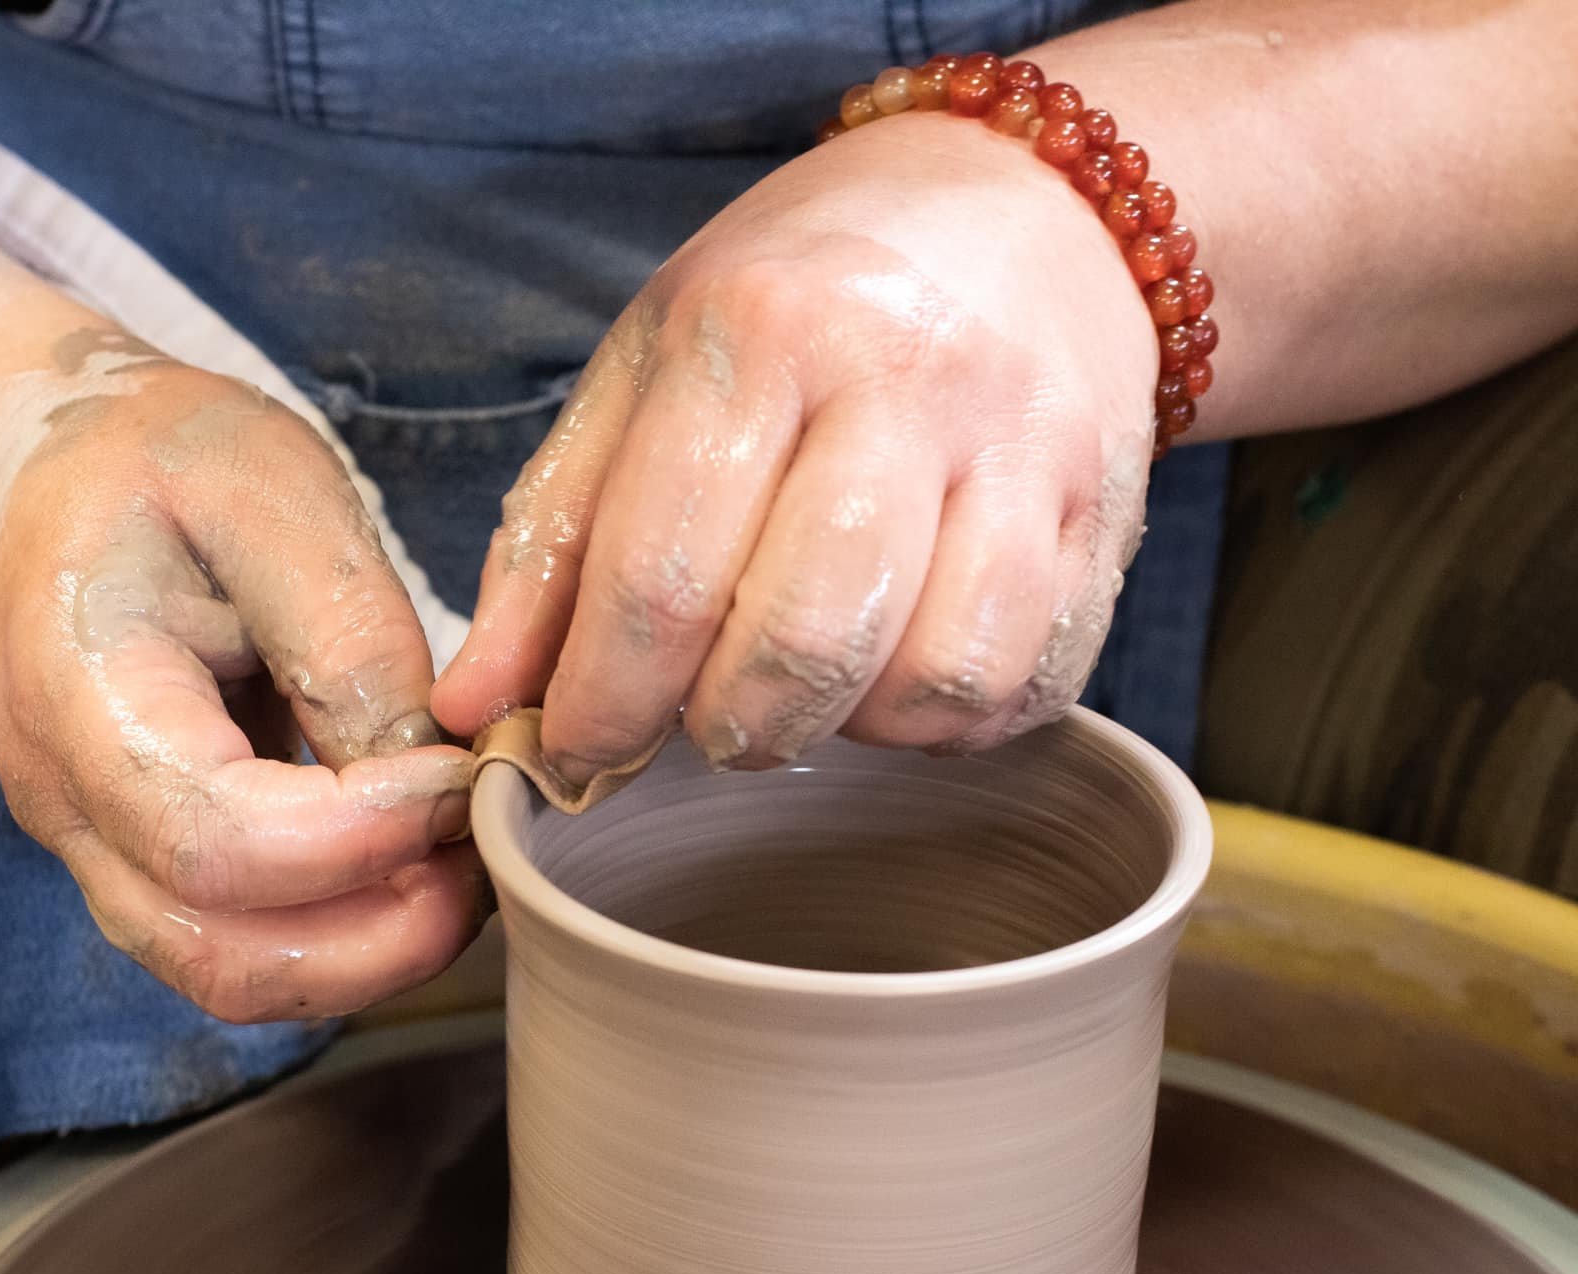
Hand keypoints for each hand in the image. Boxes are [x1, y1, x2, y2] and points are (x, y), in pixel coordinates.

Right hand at [0, 360, 482, 1022]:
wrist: (58, 477)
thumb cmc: (163, 463)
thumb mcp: (270, 492)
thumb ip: (347, 633)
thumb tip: (430, 772)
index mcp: (77, 696)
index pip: (216, 840)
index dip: (359, 836)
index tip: (461, 776)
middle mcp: (69, 808)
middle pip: (222, 956)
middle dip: (383, 937)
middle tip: (487, 852)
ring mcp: (101, 853)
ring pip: (237, 977)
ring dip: (373, 950)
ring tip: (462, 860)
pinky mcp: (151, 867)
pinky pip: (248, 946)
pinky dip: (347, 932)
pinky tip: (418, 860)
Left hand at [433, 113, 1157, 782]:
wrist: (1025, 211)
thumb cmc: (800, 300)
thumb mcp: (645, 372)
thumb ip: (554, 541)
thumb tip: (477, 709)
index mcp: (760, 330)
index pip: (662, 574)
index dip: (604, 701)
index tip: (578, 749)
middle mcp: (908, 379)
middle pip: (802, 642)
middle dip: (724, 727)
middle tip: (698, 720)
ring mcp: (1028, 448)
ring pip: (932, 679)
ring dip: (843, 728)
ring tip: (803, 683)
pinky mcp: (1109, 516)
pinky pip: (1023, 684)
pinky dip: (940, 721)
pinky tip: (893, 670)